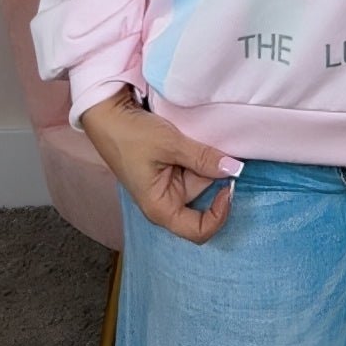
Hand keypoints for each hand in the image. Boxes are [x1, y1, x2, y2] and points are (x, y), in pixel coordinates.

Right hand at [80, 86, 239, 243]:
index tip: (229, 187)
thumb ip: (204, 158)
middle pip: (204, 197)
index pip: (198, 231)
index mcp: (161, 208)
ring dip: (206, 159)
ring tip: (200, 137)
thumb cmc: (131, 136)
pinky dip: (200, 154)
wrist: (109, 114)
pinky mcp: (170, 168)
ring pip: (201, 177)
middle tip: (217, 148)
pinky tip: (197, 138)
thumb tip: (235, 169)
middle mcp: (167, 200)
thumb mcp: (171, 145)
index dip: (220, 215)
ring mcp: (169, 184)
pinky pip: (193, 165)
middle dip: (213, 174)